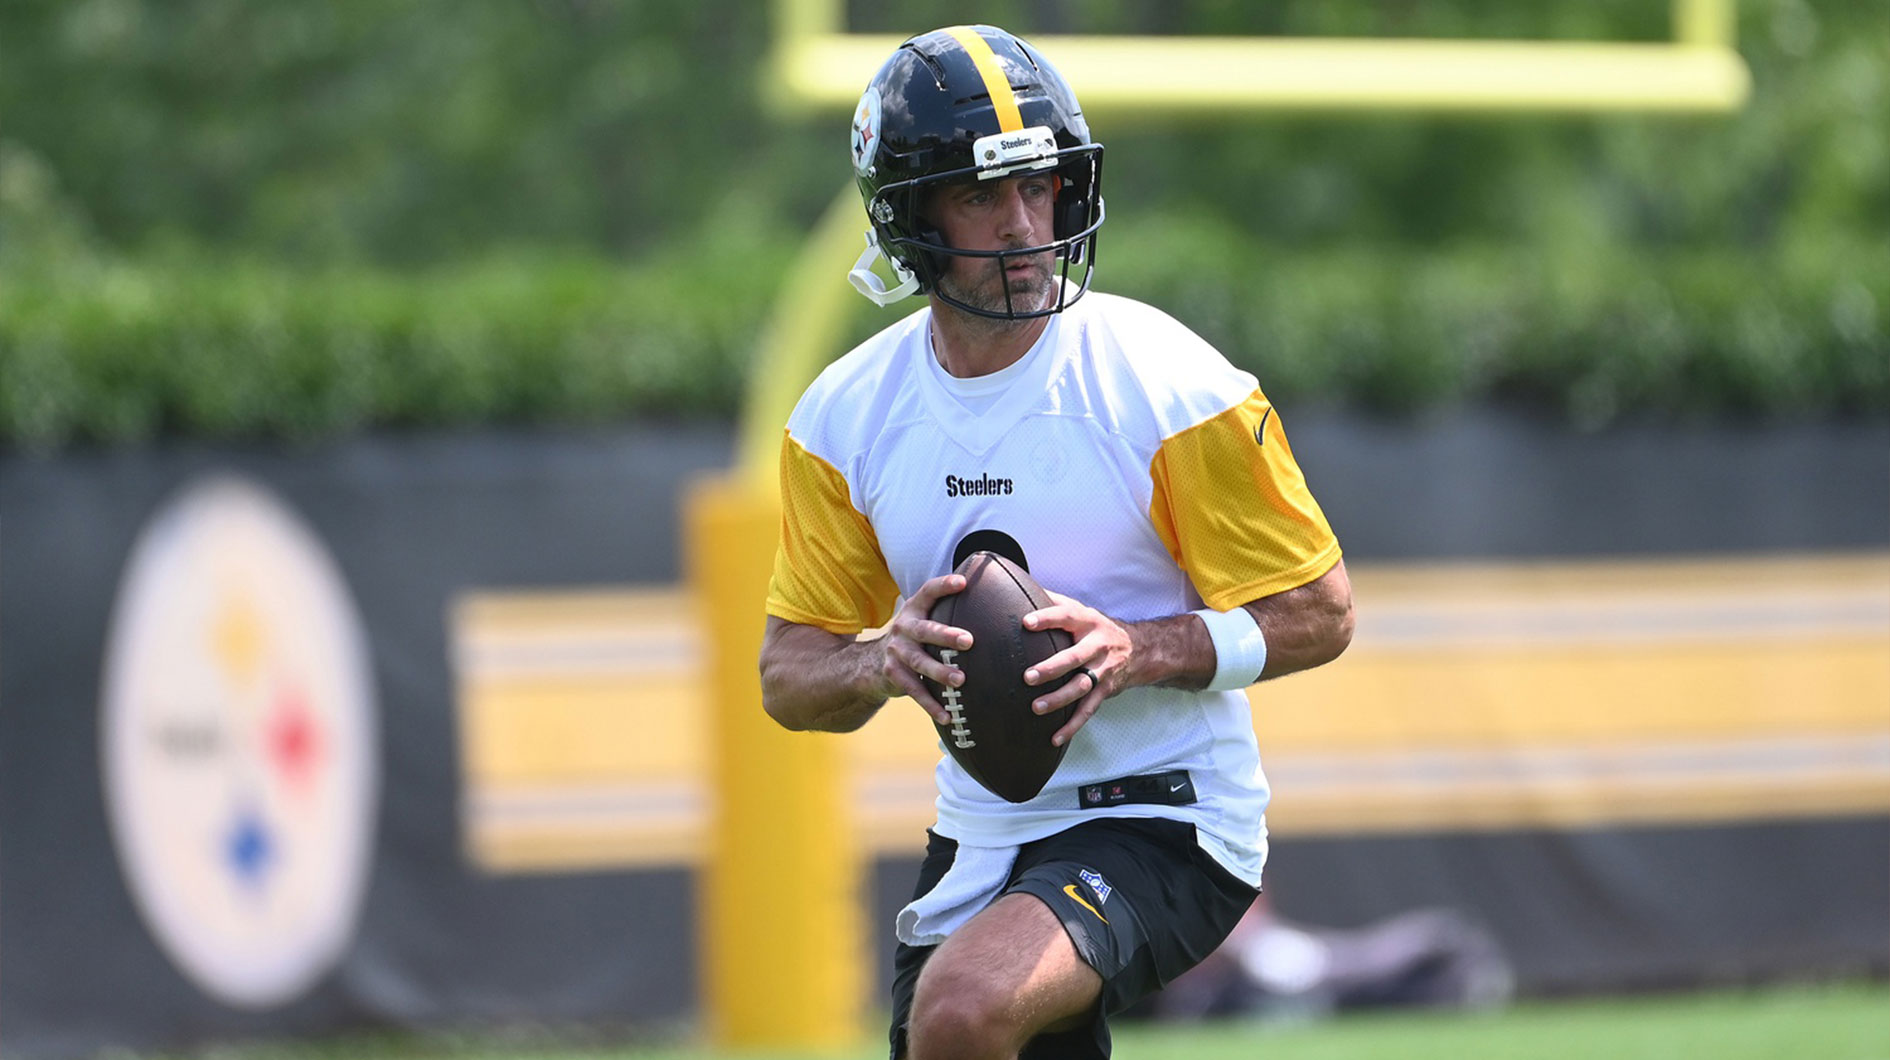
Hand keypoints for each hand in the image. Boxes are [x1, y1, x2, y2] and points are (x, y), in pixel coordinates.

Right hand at [877, 573, 973, 724]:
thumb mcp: (922, 620)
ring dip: (940, 672)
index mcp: (914, 610)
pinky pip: (915, 691)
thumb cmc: (913, 639)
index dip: (944, 586)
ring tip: (961, 680)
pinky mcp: (894, 675)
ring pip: (920, 662)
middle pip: (925, 630)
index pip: (928, 592)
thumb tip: (990, 599)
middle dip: (946, 635)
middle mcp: (903, 627)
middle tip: (969, 641)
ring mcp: (896, 652)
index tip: (963, 583)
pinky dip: (931, 705)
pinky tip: (948, 716)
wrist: (870, 664)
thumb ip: (945, 611)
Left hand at [1021, 590, 1131, 746]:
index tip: (1026, 622)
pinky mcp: (1104, 691)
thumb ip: (1053, 601)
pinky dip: (1072, 726)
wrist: (1140, 650)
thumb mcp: (1081, 610)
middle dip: (1052, 668)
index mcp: (1087, 622)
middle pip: (1074, 658)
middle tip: (1028, 676)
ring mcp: (1102, 671)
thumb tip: (1019, 586)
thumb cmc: (1097, 628)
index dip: (1047, 618)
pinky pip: (1087, 711)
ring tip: (1036, 707)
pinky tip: (1054, 738)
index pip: (1066, 617)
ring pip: (1081, 687)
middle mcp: (1096, 646)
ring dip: (1059, 699)